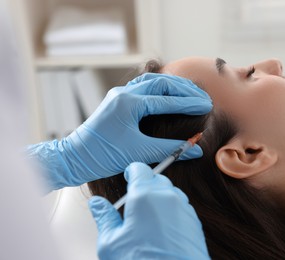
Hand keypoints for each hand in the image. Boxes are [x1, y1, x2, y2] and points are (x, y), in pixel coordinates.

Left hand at [26, 73, 211, 190]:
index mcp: (128, 104)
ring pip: (152, 81)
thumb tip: (196, 150)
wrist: (74, 158)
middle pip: (161, 83)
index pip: (166, 100)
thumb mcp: (139, 152)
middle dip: (184, 89)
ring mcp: (119, 95)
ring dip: (173, 85)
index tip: (207, 106)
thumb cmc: (102, 156)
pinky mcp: (117, 100)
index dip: (189, 104)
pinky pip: (143, 87)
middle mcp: (123, 94)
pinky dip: (160, 88)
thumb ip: (170, 149)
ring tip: (191, 92)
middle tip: (203, 96)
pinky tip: (170, 94)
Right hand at [89, 162, 209, 259]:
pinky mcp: (194, 221)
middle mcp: (168, 197)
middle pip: (156, 178)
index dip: (132, 171)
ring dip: (159, 198)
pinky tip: (162, 229)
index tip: (128, 177)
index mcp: (145, 196)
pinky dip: (171, 210)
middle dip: (145, 185)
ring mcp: (184, 208)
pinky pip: (180, 206)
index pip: (140, 169)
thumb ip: (104, 217)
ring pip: (170, 192)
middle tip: (134, 203)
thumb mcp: (111, 242)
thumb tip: (97, 203)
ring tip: (147, 219)